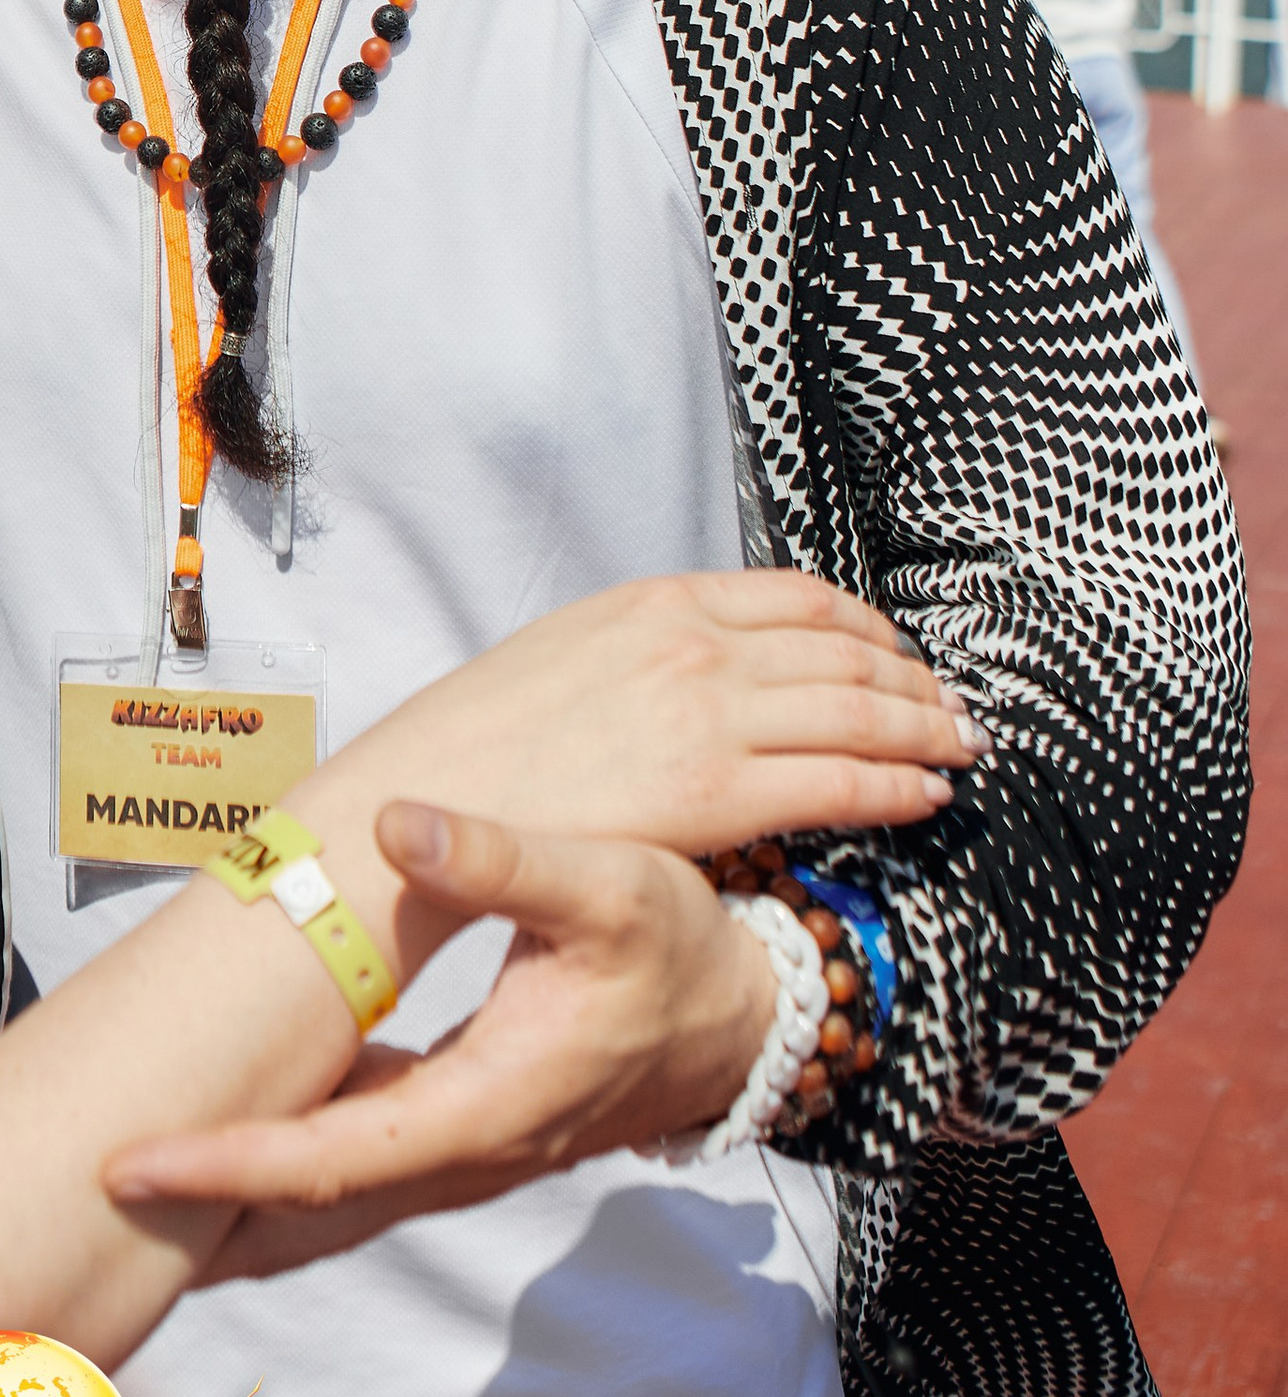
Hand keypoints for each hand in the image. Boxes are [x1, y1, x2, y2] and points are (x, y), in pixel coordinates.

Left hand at [102, 803, 779, 1278]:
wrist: (740, 1017)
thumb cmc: (675, 945)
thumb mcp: (606, 885)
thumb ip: (503, 860)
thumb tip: (401, 821)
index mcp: (483, 1105)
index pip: (329, 1158)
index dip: (228, 1163)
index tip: (132, 1162)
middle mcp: (462, 1153)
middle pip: (308, 1210)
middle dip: (197, 1219)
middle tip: (74, 1210)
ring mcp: (460, 1155)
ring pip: (326, 1204)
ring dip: (231, 1207)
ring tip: (121, 1188)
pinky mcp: (458, 1134)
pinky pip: (350, 1176)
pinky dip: (280, 1178)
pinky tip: (222, 1146)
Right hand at [380, 569, 981, 856]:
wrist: (437, 798)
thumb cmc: (487, 738)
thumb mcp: (571, 647)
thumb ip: (651, 647)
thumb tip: (712, 668)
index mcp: (660, 600)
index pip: (801, 597)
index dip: (868, 627)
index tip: (898, 654)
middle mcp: (696, 645)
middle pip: (847, 652)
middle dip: (915, 681)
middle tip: (954, 706)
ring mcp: (710, 714)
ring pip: (861, 713)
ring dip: (926, 729)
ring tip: (960, 747)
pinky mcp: (716, 793)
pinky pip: (842, 783)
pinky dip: (900, 785)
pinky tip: (927, 795)